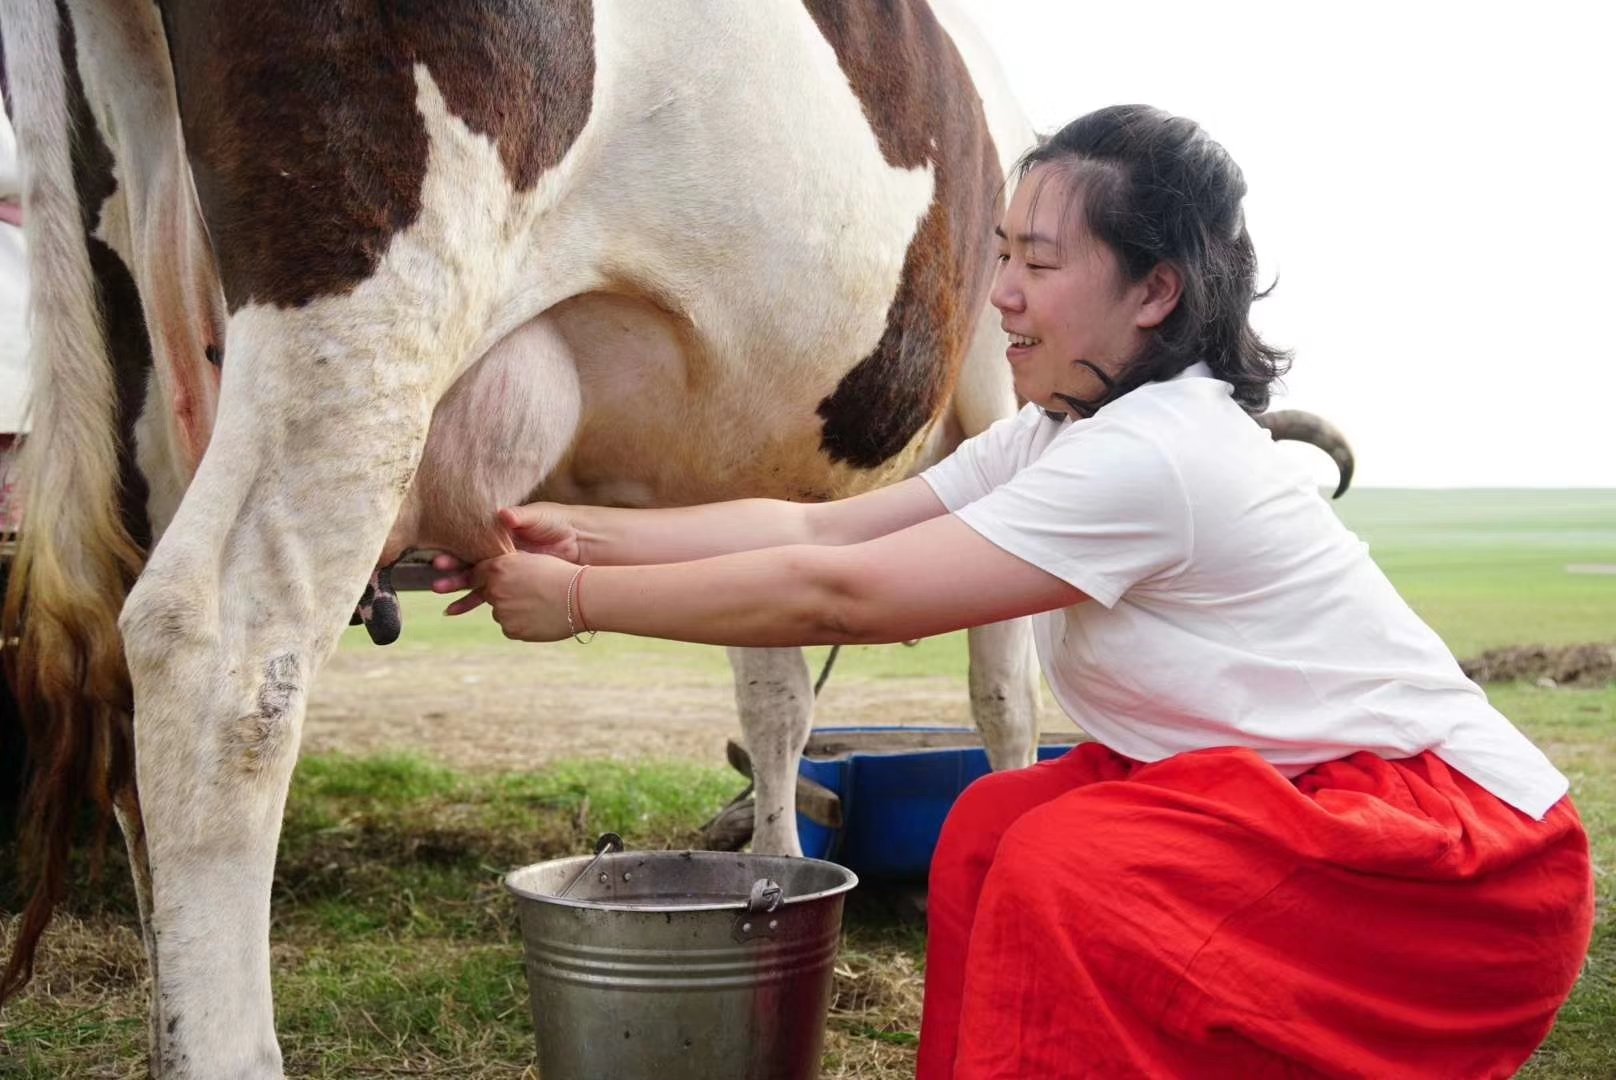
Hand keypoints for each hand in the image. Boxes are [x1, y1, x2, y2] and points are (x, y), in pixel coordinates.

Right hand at [432, 503, 580, 609]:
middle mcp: (496, 553)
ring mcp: (504, 570)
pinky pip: (487, 594)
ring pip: (475, 582)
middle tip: (438, 582)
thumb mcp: (537, 517)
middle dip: (452, 574)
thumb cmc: (555, 523)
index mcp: (497, 535)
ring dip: (457, 590)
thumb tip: (502, 515)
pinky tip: (454, 610)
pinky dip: (471, 602)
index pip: (470, 546)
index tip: (441, 562)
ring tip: (442, 595)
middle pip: (468, 565)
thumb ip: (519, 516)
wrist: (578, 541)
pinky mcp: (513, 584)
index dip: (455, 554)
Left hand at [444, 551, 578, 640]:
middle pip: (488, 595)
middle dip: (502, 595)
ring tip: (538, 605)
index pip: (476, 574)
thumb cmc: (559, 574)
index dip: (485, 577)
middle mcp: (495, 590)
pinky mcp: (511, 630)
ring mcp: (502, 612)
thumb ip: (509, 566)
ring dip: (512, 611)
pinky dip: (521, 625)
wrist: (579, 597)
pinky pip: (510, 628)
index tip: (492, 581)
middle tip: (527, 594)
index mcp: (498, 568)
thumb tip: (495, 573)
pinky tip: (539, 617)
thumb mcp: (531, 561)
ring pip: (500, 612)